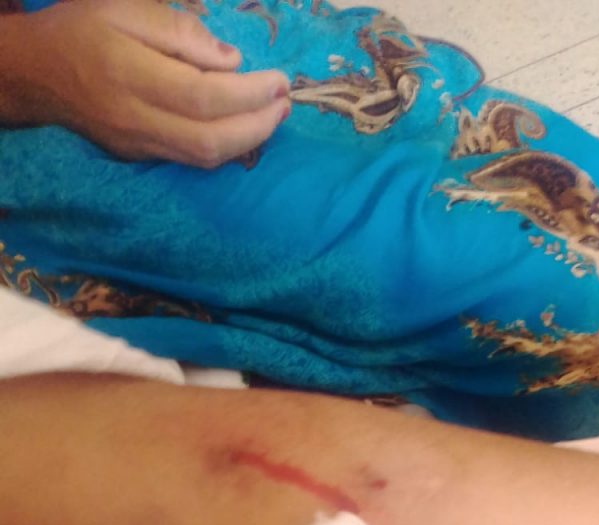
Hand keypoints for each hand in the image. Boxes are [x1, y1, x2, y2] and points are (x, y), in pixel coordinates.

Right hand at [1, 0, 290, 165]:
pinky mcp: (139, 157)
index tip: (279, 82)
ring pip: (203, 158)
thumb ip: (179, 32)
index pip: (204, 97)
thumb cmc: (82, 29)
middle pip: (210, 141)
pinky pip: (190, 158)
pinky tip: (241, 126)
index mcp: (131, 75)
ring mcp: (137, 145)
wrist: (37, 74)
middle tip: (285, 105)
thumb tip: (230, 61)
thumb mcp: (123, 7)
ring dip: (246, 141)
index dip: (248, 95)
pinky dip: (223, 146)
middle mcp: (136, 120)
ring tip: (272, 116)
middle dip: (257, 126)